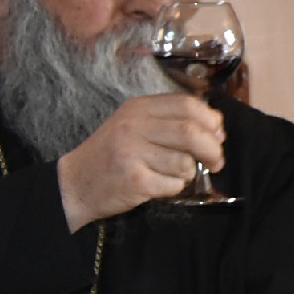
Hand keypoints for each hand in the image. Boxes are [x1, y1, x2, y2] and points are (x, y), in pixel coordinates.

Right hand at [55, 93, 224, 229]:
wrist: (75, 184)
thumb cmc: (112, 155)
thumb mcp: (135, 125)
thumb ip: (171, 121)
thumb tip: (217, 128)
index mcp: (138, 107)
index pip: (188, 105)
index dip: (211, 120)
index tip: (218, 135)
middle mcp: (134, 126)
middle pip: (192, 132)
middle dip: (213, 150)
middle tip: (216, 162)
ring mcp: (132, 152)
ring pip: (185, 162)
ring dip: (188, 173)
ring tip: (171, 174)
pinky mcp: (133, 179)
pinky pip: (173, 184)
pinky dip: (174, 188)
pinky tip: (158, 185)